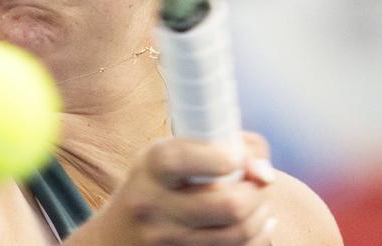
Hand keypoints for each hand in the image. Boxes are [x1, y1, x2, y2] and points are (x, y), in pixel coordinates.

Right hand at [80, 132, 277, 244]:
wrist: (117, 236)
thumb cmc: (155, 184)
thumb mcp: (169, 155)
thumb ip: (218, 145)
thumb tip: (264, 172)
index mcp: (150, 167)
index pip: (186, 160)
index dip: (225, 158)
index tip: (238, 159)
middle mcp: (154, 204)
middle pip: (229, 205)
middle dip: (258, 192)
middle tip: (259, 183)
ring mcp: (169, 239)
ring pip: (239, 232)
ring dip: (262, 215)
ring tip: (259, 203)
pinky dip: (257, 237)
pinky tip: (256, 225)